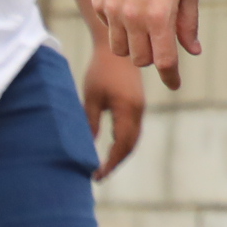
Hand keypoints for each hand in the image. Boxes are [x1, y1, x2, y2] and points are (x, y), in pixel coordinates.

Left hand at [82, 38, 145, 179]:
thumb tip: (86, 149)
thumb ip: (90, 124)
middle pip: (130, 145)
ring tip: (104, 166)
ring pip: (133, 139)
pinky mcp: (137, 105)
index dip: (109, 163)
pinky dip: (123, 143)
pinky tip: (111, 148)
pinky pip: (133, 130)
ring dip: (120, 154)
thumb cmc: (100, 72)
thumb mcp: (91, 98)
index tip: (96, 175)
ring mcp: (139, 108)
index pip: (121, 146)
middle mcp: (138, 112)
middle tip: (98, 176)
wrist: (117, 50)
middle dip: (115, 162)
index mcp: (128, 110)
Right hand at [90, 0, 203, 90]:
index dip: (171, 77)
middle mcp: (133, 17)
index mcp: (159, 15)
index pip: (164, 60)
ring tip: (143, 26)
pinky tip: (128, 7)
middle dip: (152, 57)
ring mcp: (111, 11)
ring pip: (120, 49)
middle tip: (160, 44)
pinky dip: (118, 27)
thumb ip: (188, 23)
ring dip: (133, 46)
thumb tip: (193, 51)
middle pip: (140, 59)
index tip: (175, 84)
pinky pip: (108, 28)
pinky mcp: (96, 3)